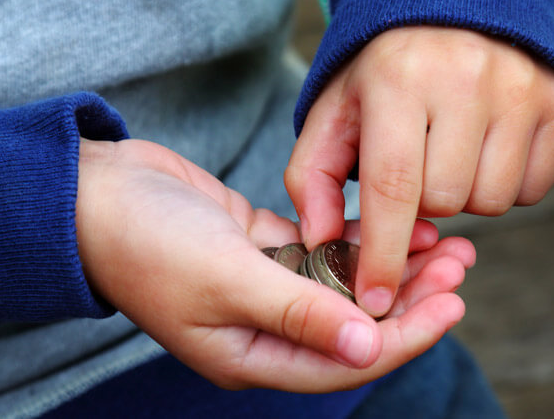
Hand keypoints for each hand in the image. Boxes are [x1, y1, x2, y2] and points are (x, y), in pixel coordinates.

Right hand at [76, 138, 473, 390]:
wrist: (94, 194)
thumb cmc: (145, 242)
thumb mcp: (225, 280)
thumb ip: (298, 312)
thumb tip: (367, 348)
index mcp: (249, 353)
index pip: (344, 359)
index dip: (403, 336)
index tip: (453, 304)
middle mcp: (260, 326)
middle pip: (351, 322)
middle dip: (408, 296)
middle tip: (460, 264)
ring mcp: (260, 285)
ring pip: (341, 283)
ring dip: (388, 263)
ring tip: (443, 239)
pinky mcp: (258, 246)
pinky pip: (319, 249)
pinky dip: (353, 238)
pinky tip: (391, 222)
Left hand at [286, 27, 553, 316]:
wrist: (448, 13)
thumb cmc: (380, 77)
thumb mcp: (333, 114)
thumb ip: (311, 177)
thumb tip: (320, 242)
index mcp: (397, 80)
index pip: (393, 186)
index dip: (383, 253)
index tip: (375, 300)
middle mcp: (464, 78)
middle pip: (445, 201)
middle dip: (421, 204)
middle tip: (413, 167)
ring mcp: (518, 88)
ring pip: (491, 201)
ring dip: (463, 197)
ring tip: (445, 154)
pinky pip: (532, 188)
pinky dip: (503, 186)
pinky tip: (481, 150)